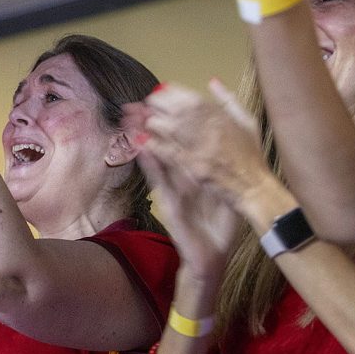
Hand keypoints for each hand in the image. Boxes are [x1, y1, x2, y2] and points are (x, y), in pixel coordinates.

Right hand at [129, 101, 242, 276]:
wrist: (213, 256)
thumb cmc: (218, 223)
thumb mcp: (221, 189)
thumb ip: (218, 165)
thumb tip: (222, 139)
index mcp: (194, 172)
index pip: (182, 142)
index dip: (173, 120)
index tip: (163, 97)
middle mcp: (180, 179)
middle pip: (164, 146)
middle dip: (152, 125)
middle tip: (138, 102)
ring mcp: (173, 191)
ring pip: (156, 160)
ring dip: (143, 139)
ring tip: (132, 117)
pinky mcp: (170, 205)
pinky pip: (159, 181)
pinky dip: (151, 164)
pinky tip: (142, 148)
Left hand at [141, 80, 277, 216]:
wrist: (254, 186)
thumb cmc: (251, 156)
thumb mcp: (247, 121)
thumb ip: (228, 99)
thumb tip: (212, 81)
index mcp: (222, 115)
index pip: (190, 97)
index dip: (170, 93)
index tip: (160, 92)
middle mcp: (211, 128)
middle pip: (176, 109)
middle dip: (157, 105)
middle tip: (147, 105)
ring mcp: (202, 148)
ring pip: (169, 128)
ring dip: (152, 122)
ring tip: (144, 121)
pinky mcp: (194, 166)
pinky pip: (168, 152)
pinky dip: (154, 145)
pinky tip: (142, 141)